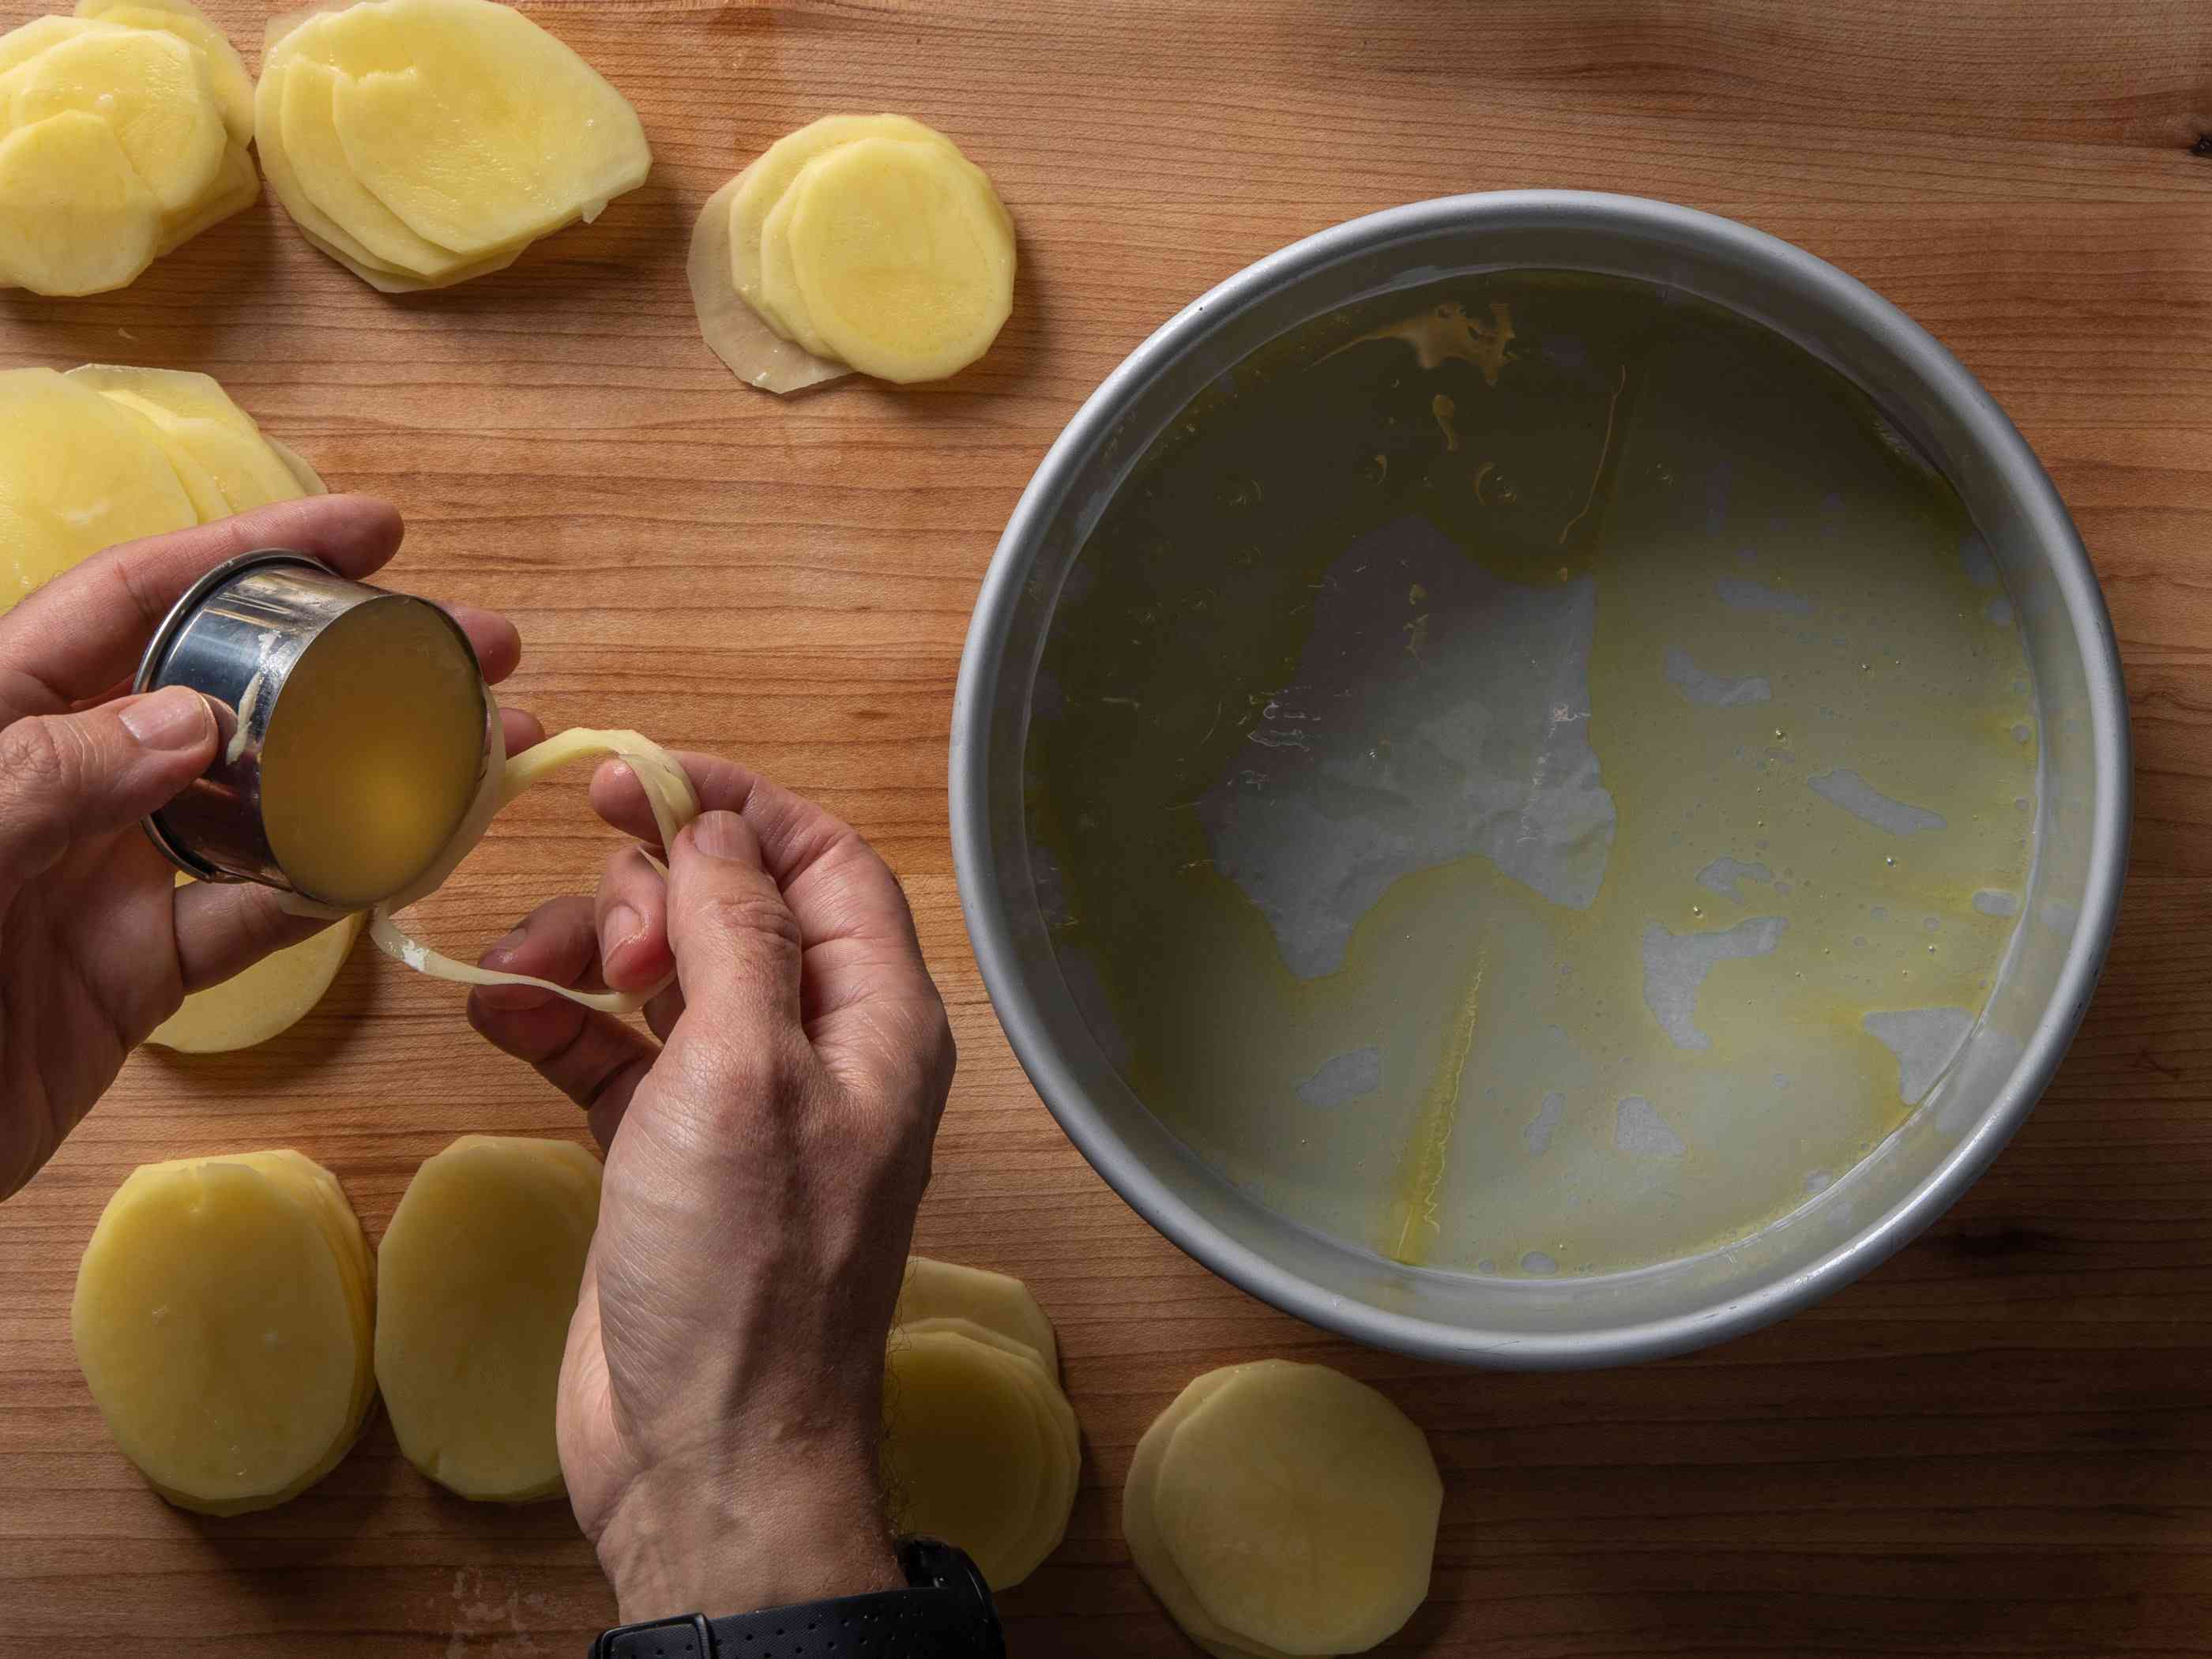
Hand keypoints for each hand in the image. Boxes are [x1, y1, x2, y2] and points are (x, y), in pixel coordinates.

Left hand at [0, 496, 541, 1199]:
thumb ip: (49, 778)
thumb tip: (200, 723)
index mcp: (2, 715)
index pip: (139, 598)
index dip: (254, 552)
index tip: (376, 532)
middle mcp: (66, 780)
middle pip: (231, 690)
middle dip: (356, 659)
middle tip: (480, 648)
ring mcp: (106, 877)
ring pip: (263, 804)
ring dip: (372, 776)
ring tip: (484, 752)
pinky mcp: (135, 974)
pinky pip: (252, 922)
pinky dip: (325, 896)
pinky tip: (401, 868)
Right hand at [465, 755, 955, 1620]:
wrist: (707, 1453)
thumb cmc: (749, 1271)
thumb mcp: (746, 1073)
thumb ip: (738, 934)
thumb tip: (715, 831)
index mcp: (878, 1021)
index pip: (824, 863)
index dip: (735, 807)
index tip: (633, 780)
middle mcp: (821, 1051)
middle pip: (738, 908)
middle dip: (654, 890)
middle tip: (604, 931)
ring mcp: (743, 1104)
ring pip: (668, 973)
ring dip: (590, 952)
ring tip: (519, 971)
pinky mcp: (669, 1154)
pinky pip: (614, 1053)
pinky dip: (559, 1023)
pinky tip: (496, 1010)